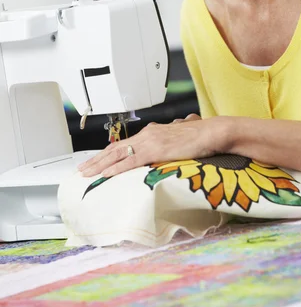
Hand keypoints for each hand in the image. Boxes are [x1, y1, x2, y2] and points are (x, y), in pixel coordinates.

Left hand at [78, 114, 227, 177]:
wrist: (211, 132)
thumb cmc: (200, 136)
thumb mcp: (179, 139)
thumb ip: (169, 143)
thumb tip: (167, 147)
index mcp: (152, 132)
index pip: (124, 144)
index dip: (107, 153)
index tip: (96, 161)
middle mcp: (147, 134)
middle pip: (115, 148)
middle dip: (97, 159)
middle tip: (82, 168)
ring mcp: (150, 141)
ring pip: (118, 154)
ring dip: (100, 164)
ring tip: (87, 173)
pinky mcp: (156, 150)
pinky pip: (131, 160)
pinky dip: (116, 168)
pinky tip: (106, 174)